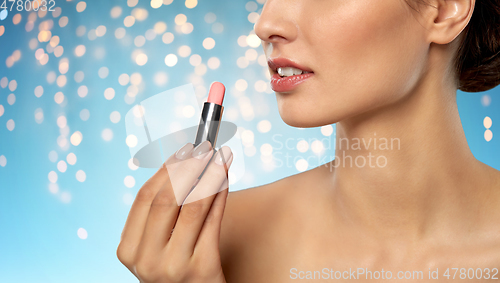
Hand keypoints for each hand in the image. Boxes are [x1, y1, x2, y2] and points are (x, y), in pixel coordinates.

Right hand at [117, 140, 232, 282]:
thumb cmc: (177, 272)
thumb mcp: (159, 247)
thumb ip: (163, 215)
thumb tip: (184, 163)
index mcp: (128, 251)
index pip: (144, 197)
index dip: (165, 168)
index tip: (183, 149)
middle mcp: (147, 260)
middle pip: (166, 198)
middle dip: (188, 166)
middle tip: (204, 146)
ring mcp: (173, 267)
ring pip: (192, 205)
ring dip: (209, 174)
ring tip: (220, 155)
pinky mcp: (202, 269)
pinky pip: (213, 220)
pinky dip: (220, 193)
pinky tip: (225, 177)